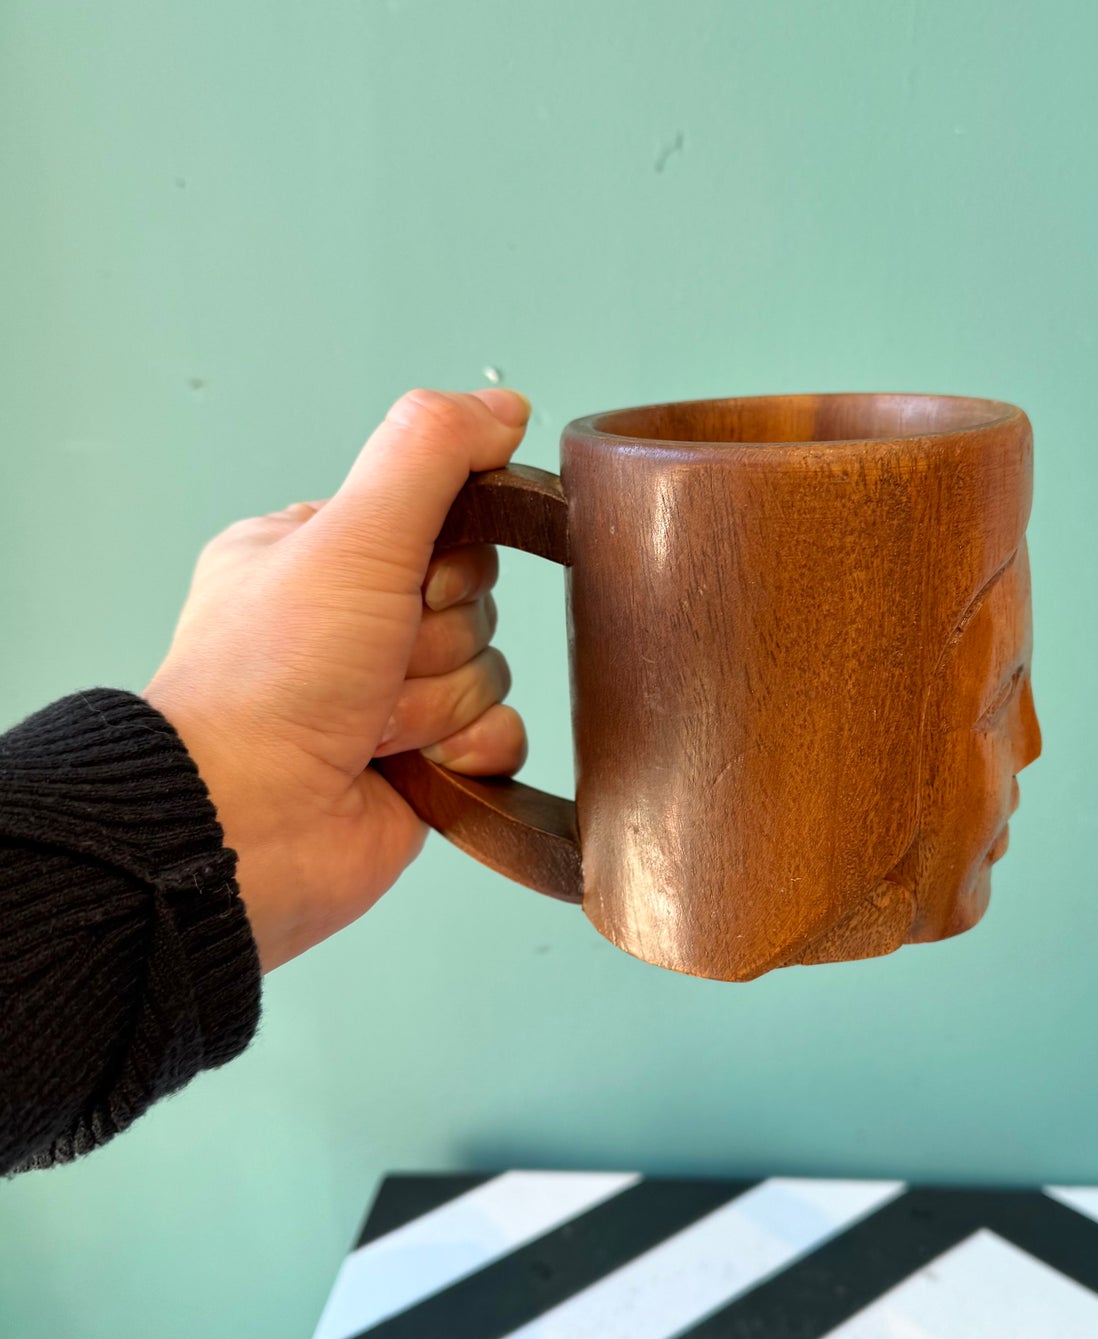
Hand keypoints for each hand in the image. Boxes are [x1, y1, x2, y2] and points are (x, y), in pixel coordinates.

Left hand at [143, 387, 531, 971]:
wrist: (246, 825)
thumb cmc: (266, 684)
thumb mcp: (349, 536)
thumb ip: (429, 455)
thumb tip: (502, 407)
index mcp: (324, 556)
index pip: (444, 523)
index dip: (443, 555)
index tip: (404, 581)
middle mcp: (357, 624)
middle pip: (475, 601)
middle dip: (435, 638)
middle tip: (373, 664)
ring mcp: (389, 697)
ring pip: (489, 670)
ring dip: (440, 702)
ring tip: (373, 726)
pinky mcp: (425, 763)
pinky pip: (501, 736)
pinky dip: (470, 750)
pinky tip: (419, 763)